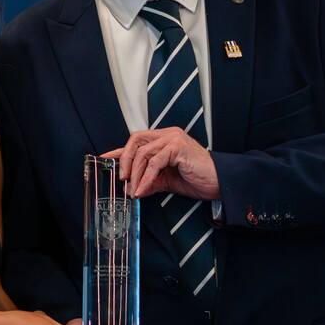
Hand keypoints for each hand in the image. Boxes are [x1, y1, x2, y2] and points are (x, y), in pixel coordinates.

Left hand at [104, 128, 219, 199]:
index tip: (104, 160)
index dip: (119, 151)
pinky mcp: (178, 147)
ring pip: (143, 153)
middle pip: (136, 140)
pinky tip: (143, 189)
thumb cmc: (196, 179)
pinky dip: (146, 178)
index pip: (136, 141)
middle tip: (122, 179)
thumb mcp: (166, 181)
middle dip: (125, 160)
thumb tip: (130, 189)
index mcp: (164, 139)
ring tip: (134, 190)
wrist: (219, 183)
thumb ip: (148, 181)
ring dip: (135, 174)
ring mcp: (173, 138)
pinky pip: (154, 162)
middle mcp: (168, 134)